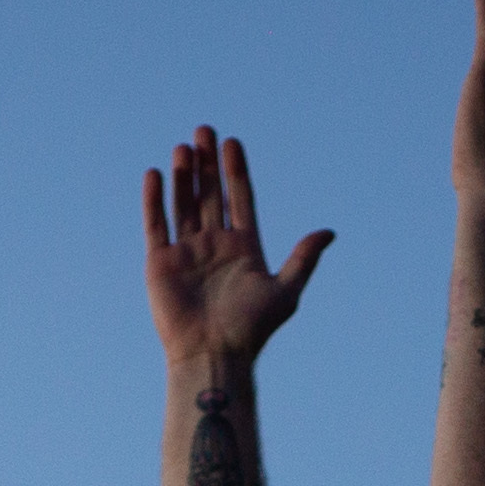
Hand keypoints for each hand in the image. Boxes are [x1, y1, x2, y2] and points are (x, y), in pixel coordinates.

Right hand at [143, 128, 330, 368]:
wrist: (213, 354)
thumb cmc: (251, 328)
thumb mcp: (286, 290)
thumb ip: (303, 258)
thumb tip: (329, 232)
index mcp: (244, 248)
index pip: (240, 199)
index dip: (235, 171)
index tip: (233, 143)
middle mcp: (214, 246)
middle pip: (210, 195)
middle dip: (207, 164)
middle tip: (205, 131)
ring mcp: (187, 253)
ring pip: (184, 205)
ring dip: (184, 176)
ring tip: (185, 147)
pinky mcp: (160, 263)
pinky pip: (156, 225)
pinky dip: (155, 200)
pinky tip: (157, 174)